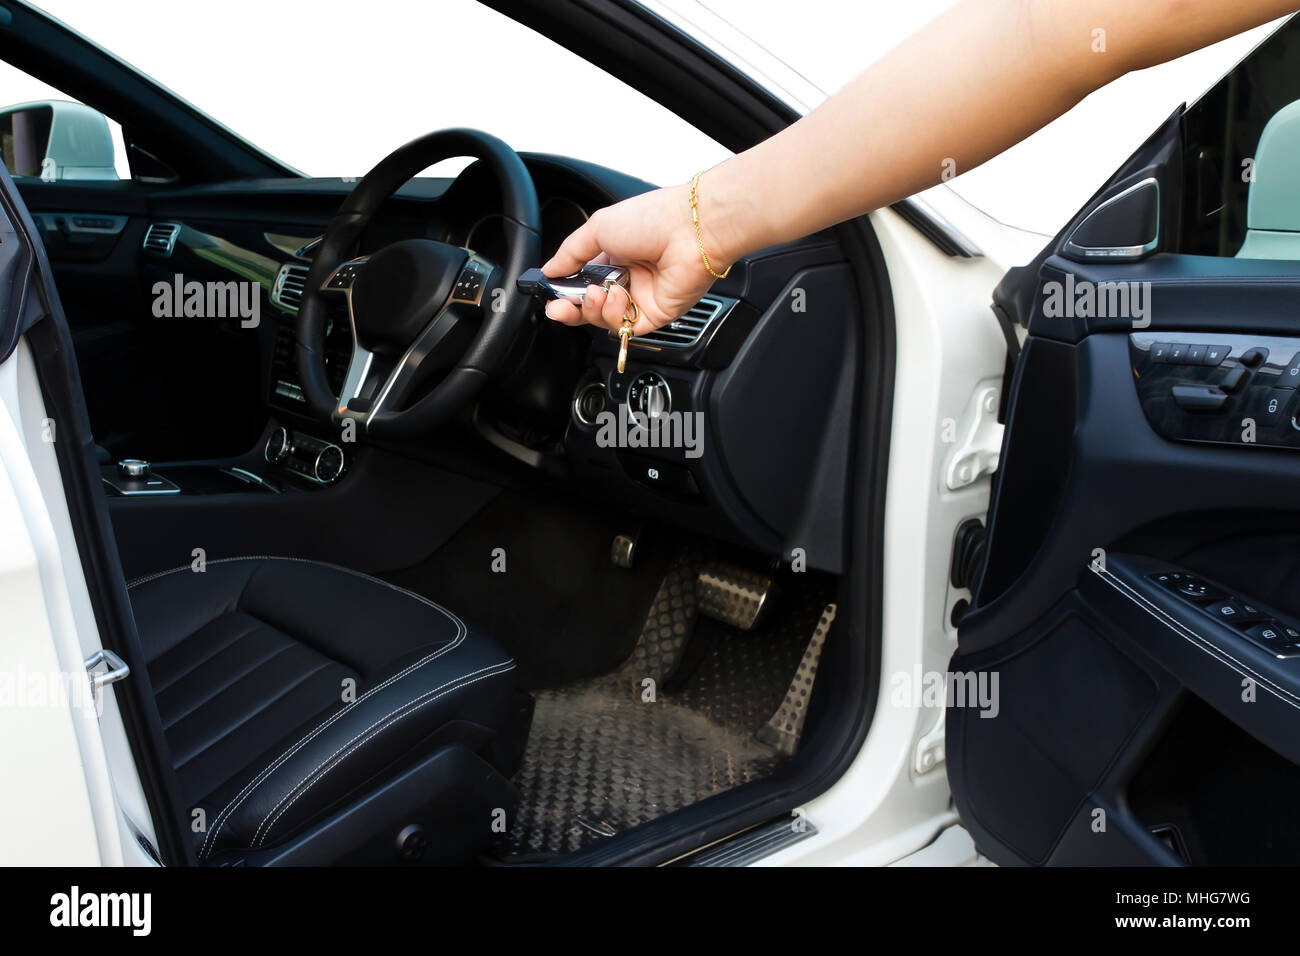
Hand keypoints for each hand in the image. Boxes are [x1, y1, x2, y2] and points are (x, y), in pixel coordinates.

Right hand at [540, 184, 730, 334]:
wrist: (690, 230)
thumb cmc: (652, 219)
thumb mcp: (598, 227)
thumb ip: (570, 253)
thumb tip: (549, 270)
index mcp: (613, 254)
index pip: (581, 282)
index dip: (564, 292)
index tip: (550, 295)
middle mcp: (627, 277)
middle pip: (589, 306)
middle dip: (570, 309)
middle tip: (559, 308)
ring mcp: (641, 297)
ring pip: (604, 319)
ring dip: (593, 309)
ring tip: (596, 292)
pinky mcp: (655, 314)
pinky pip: (626, 327)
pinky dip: (615, 315)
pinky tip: (617, 297)